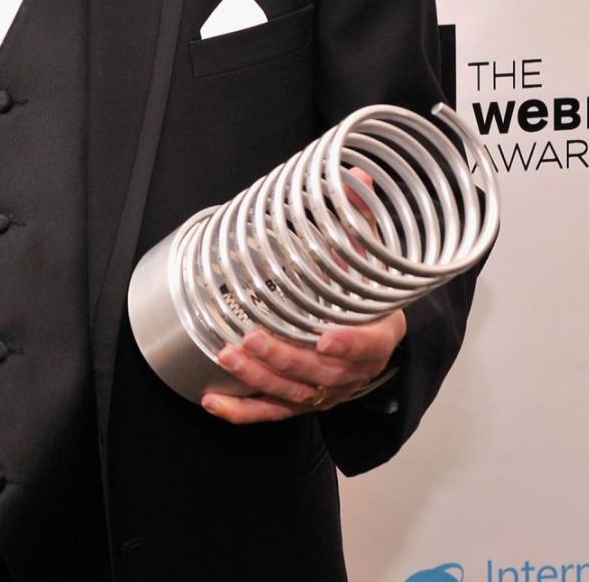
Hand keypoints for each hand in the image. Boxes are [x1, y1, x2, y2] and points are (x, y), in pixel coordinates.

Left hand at [201, 165, 404, 423]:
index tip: (327, 340)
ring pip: (292, 395)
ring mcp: (322, 392)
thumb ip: (359, 222)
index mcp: (376, 336)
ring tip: (228, 355)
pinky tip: (212, 400)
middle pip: (320, 375)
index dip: (350, 346)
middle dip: (284, 358)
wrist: (367, 340)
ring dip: (258, 377)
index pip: (369, 346)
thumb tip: (357, 176)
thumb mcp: (367, 261)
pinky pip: (268, 412)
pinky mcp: (297, 404)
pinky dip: (239, 410)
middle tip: (252, 337)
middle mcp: (350, 372)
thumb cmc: (362, 300)